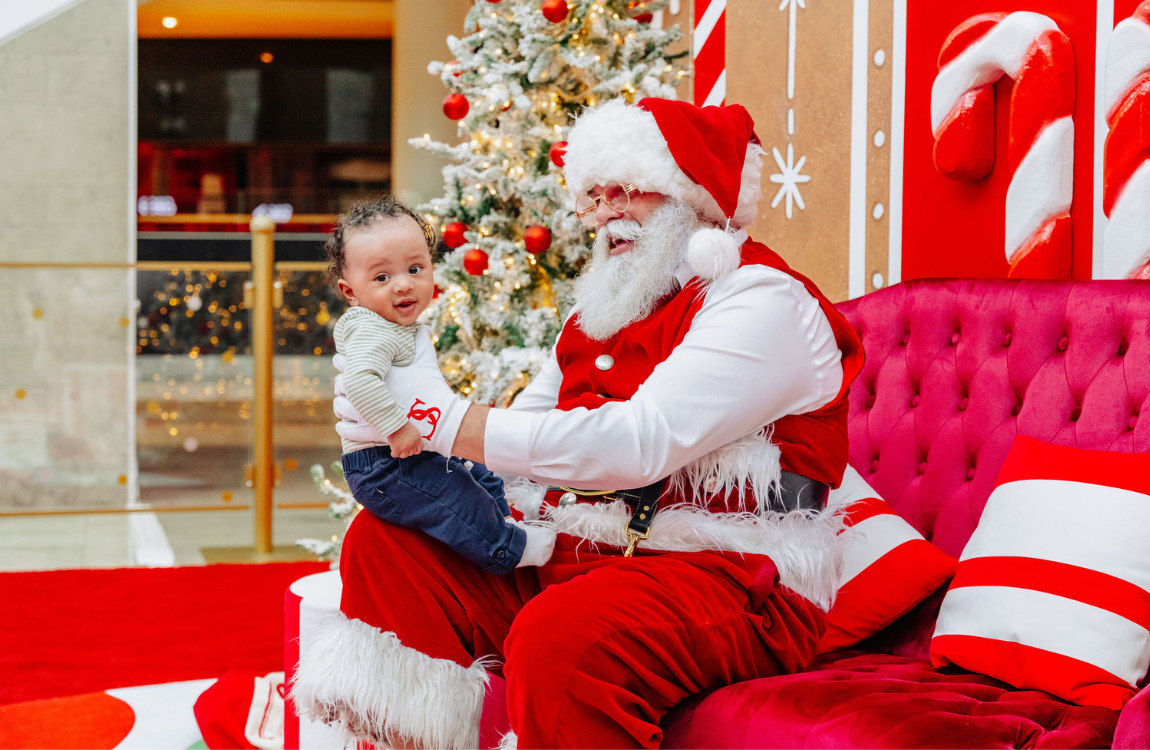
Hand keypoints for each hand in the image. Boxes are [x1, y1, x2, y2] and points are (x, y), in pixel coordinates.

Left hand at [334, 325, 470, 455]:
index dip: (343, 361)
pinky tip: (345, 423)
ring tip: (345, 402)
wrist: (438, 417)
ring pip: (340, 406)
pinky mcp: (368, 432)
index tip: (345, 360)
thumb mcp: (427, 359)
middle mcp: (364, 392)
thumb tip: (423, 326)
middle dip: (342, 382)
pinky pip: (345, 429)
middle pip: (340, 384)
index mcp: (373, 372)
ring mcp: (365, 414)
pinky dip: (343, 426)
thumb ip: (422, 340)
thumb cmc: (431, 387)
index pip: (345, 363)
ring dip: (341, 403)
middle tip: (347, 381)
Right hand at [387, 421, 423, 457]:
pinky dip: (393, 453)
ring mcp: (405, 448)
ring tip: (397, 447)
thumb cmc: (403, 424)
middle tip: (401, 446)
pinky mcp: (397, 449)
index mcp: (418, 439)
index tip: (410, 449)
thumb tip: (411, 446)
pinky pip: (395, 455)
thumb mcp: (413, 431)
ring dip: (400, 453)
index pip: (418, 450)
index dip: (413, 450)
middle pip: (410, 453)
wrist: (395, 422)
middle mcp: (413, 444)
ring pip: (403, 456)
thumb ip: (414, 439)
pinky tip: (392, 449)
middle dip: (406, 451)